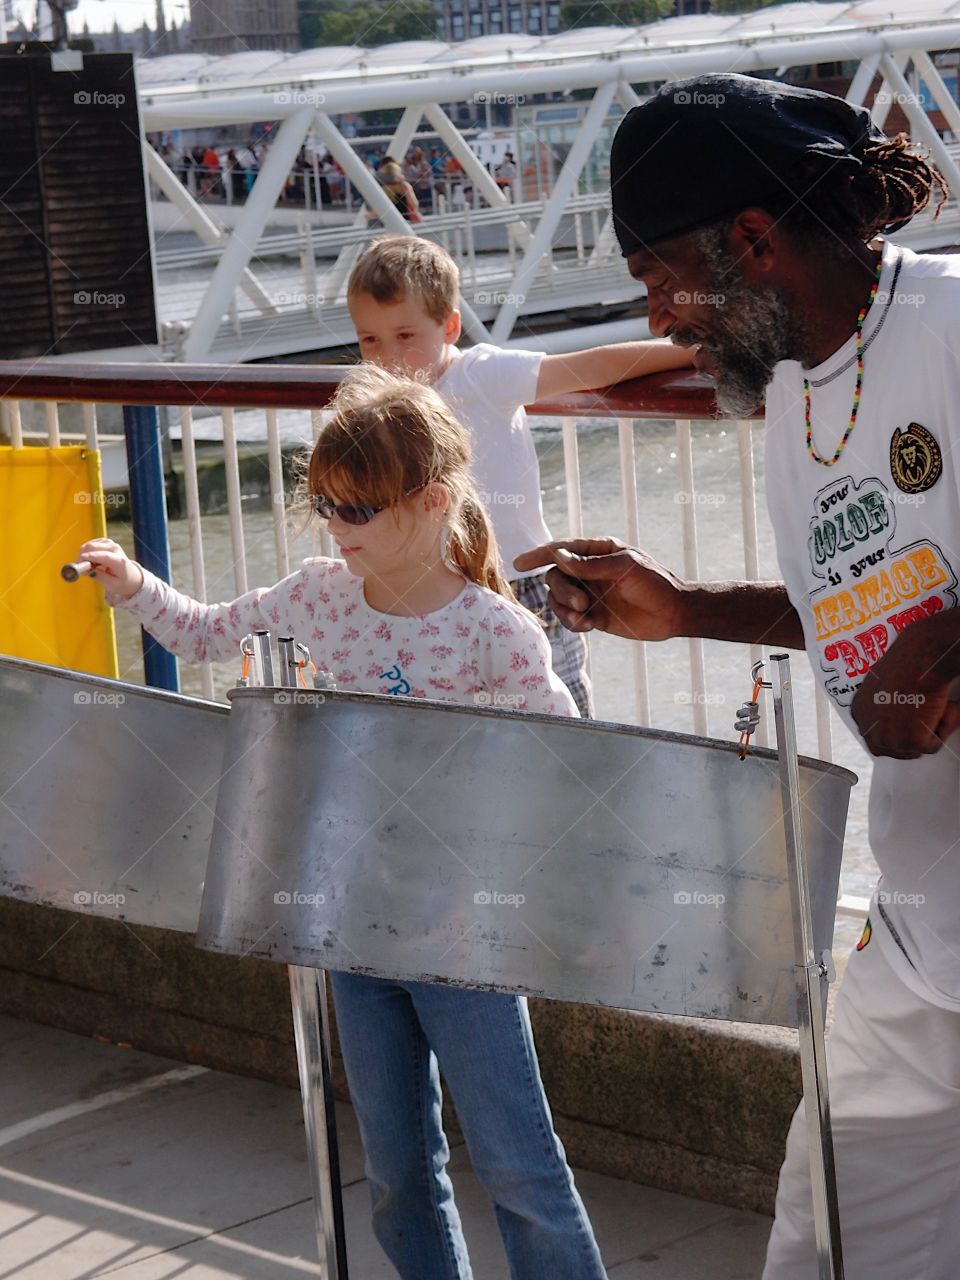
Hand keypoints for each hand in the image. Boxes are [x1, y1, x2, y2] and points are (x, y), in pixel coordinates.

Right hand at [77, 538, 143, 602]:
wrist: (132, 577)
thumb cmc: (123, 582)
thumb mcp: (112, 585)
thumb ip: (98, 576)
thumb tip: (86, 570)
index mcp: (120, 561)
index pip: (105, 556)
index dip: (92, 557)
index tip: (81, 560)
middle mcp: (115, 549)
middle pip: (93, 547)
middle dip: (83, 557)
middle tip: (82, 569)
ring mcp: (111, 544)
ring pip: (89, 545)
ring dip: (84, 555)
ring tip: (90, 567)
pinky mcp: (106, 542)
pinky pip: (90, 544)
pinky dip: (87, 552)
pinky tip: (91, 561)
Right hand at [512, 538, 688, 640]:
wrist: (673, 613)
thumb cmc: (654, 583)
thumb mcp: (625, 567)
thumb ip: (590, 565)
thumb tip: (558, 557)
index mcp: (597, 552)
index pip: (560, 550)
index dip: (538, 555)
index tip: (519, 564)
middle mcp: (589, 571)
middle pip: (555, 576)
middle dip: (562, 591)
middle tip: (582, 603)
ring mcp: (590, 593)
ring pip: (558, 599)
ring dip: (565, 609)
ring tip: (586, 617)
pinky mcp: (593, 615)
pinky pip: (569, 618)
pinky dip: (573, 623)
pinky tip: (590, 626)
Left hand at [851, 621, 959, 758]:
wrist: (919, 659)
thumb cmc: (906, 662)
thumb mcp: (885, 684)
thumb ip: (886, 704)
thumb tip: (899, 714)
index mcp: (860, 713)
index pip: (875, 738)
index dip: (897, 735)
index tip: (912, 729)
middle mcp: (869, 730)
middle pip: (896, 750)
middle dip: (915, 739)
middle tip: (931, 719)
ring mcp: (889, 739)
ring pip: (917, 748)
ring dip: (930, 729)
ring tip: (934, 704)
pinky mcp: (911, 743)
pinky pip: (933, 745)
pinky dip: (943, 727)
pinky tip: (940, 706)